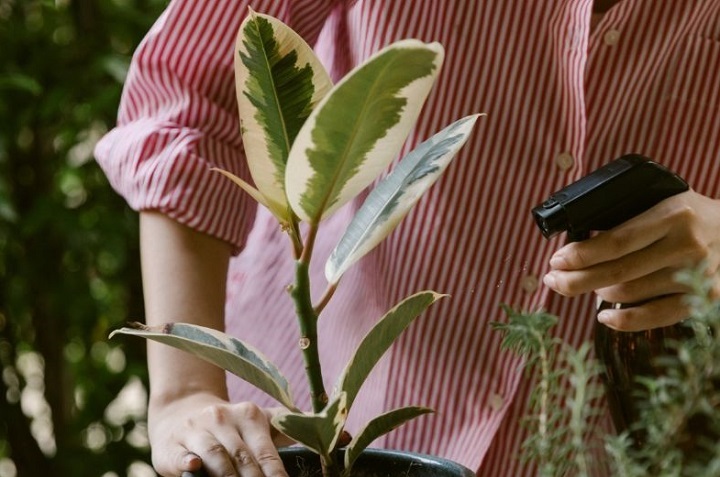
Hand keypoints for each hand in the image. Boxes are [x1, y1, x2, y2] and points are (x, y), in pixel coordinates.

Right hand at [148, 392, 291, 476]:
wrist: (181, 410)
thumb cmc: (230, 425)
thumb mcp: (259, 422)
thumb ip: (294, 430)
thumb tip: (343, 439)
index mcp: (250, 416)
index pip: (265, 452)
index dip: (275, 475)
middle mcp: (223, 419)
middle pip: (243, 457)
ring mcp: (197, 430)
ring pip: (216, 456)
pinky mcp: (173, 443)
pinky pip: (182, 454)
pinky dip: (189, 462)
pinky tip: (195, 468)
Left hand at [543, 190, 719, 330]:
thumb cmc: (691, 216)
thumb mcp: (664, 202)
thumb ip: (629, 218)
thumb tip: (578, 243)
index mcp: (673, 215)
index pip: (616, 242)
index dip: (581, 255)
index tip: (556, 260)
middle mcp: (686, 246)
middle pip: (618, 271)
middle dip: (576, 279)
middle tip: (553, 280)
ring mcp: (697, 275)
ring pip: (631, 293)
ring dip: (598, 293)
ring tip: (586, 285)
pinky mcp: (705, 299)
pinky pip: (657, 316)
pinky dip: (625, 321)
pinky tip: (603, 317)